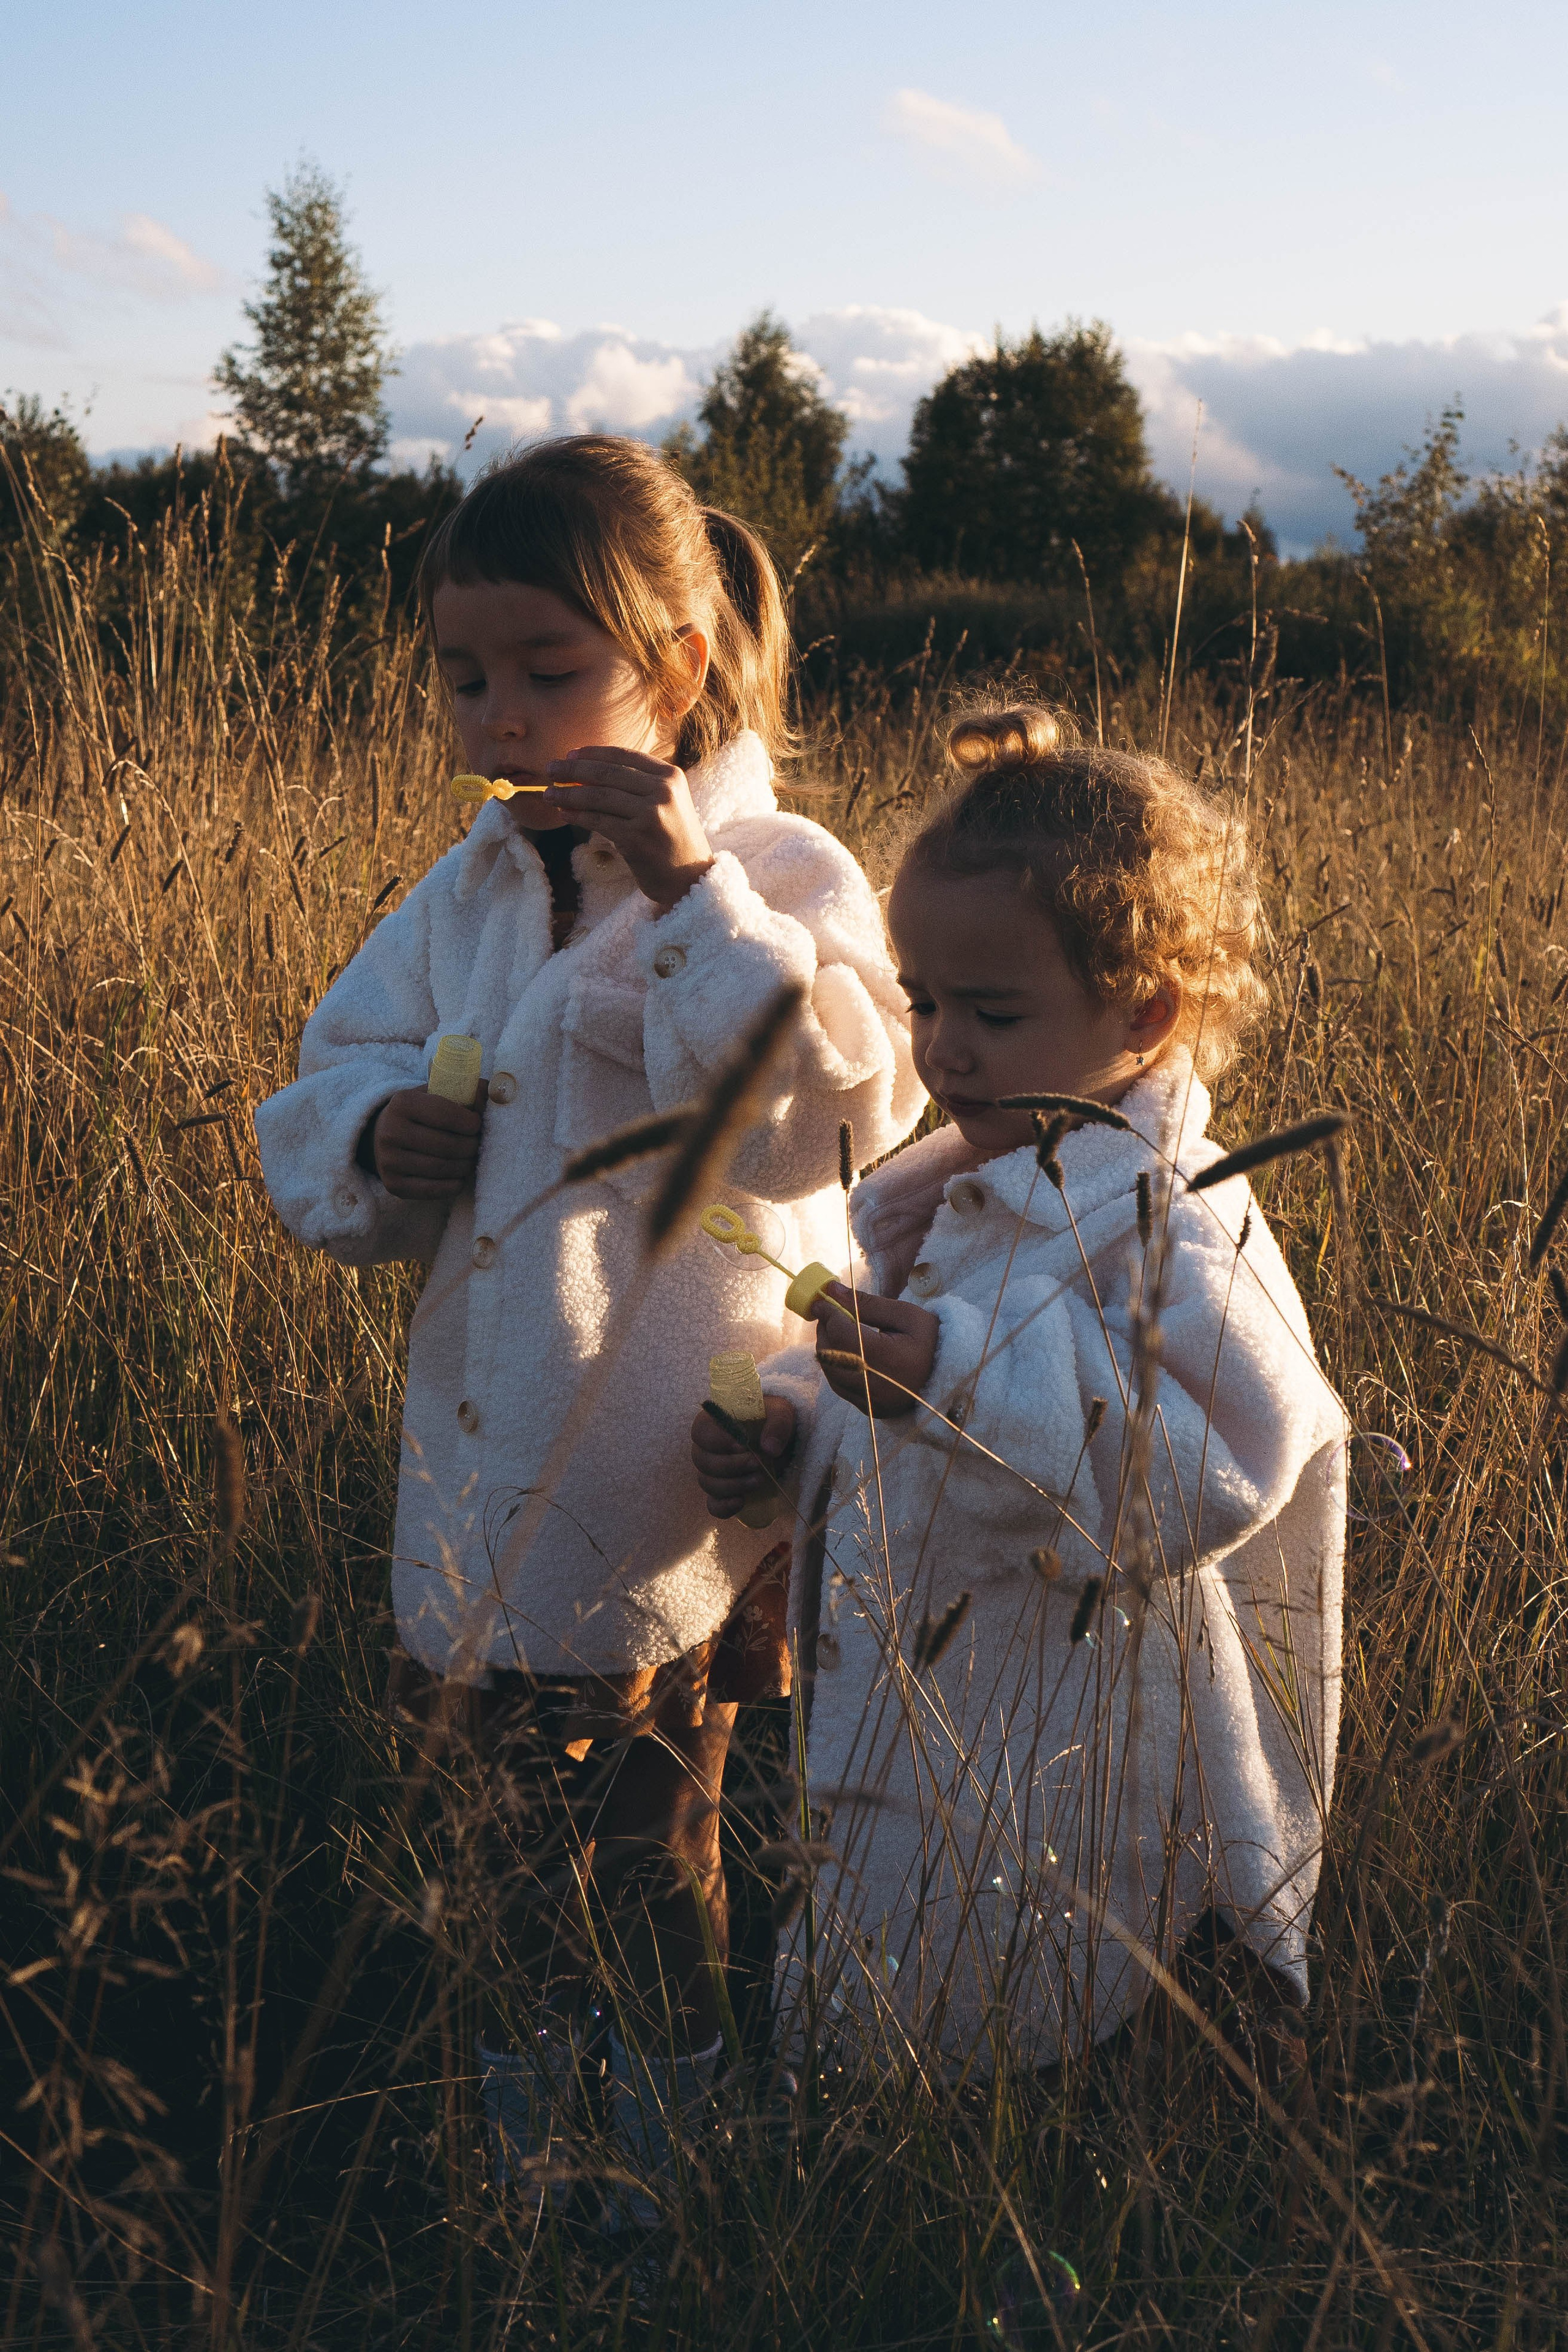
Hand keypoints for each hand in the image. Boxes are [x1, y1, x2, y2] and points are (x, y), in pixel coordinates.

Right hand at [368, 1083, 487, 1197]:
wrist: (382, 1134)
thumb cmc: (420, 1113)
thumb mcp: (435, 1093)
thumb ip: (465, 1090)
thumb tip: (496, 1093)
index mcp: (403, 1103)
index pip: (447, 1115)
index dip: (471, 1122)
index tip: (478, 1125)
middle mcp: (390, 1131)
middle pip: (446, 1145)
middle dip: (470, 1146)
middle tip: (478, 1145)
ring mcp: (389, 1160)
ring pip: (441, 1168)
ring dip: (465, 1166)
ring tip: (471, 1159)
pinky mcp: (393, 1184)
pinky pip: (432, 1190)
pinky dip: (453, 1185)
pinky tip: (459, 1177)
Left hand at [542, 747, 713, 908]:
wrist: (690, 877)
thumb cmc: (672, 839)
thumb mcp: (666, 802)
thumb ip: (638, 784)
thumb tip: (587, 771)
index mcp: (670, 775)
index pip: (624, 756)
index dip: (593, 753)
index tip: (570, 755)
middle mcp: (663, 791)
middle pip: (607, 773)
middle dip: (573, 770)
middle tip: (550, 769)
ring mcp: (650, 814)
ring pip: (598, 797)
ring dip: (568, 794)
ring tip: (549, 794)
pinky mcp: (636, 838)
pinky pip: (598, 821)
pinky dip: (577, 816)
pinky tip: (564, 813)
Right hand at [690, 1394, 795, 1518]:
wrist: (782, 1441)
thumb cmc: (774, 1421)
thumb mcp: (782, 1413)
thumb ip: (777, 1424)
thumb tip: (769, 1448)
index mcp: (715, 1422)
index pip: (701, 1431)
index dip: (717, 1440)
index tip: (743, 1445)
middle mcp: (707, 1448)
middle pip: (702, 1461)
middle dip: (730, 1466)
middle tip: (757, 1464)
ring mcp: (713, 1472)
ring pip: (707, 1483)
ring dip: (733, 1485)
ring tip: (759, 1481)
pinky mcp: (723, 1492)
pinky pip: (713, 1505)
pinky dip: (724, 1507)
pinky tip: (741, 1502)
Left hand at [812, 1283, 940, 1418]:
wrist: (950, 1376)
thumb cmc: (930, 1341)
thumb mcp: (906, 1316)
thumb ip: (868, 1304)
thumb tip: (832, 1290)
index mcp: (889, 1359)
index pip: (842, 1334)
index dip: (828, 1314)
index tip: (822, 1300)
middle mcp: (876, 1385)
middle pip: (830, 1354)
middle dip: (825, 1330)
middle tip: (830, 1313)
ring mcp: (871, 1401)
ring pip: (830, 1372)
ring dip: (827, 1348)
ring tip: (838, 1330)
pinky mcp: (868, 1409)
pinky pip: (838, 1386)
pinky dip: (835, 1367)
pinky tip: (846, 1352)